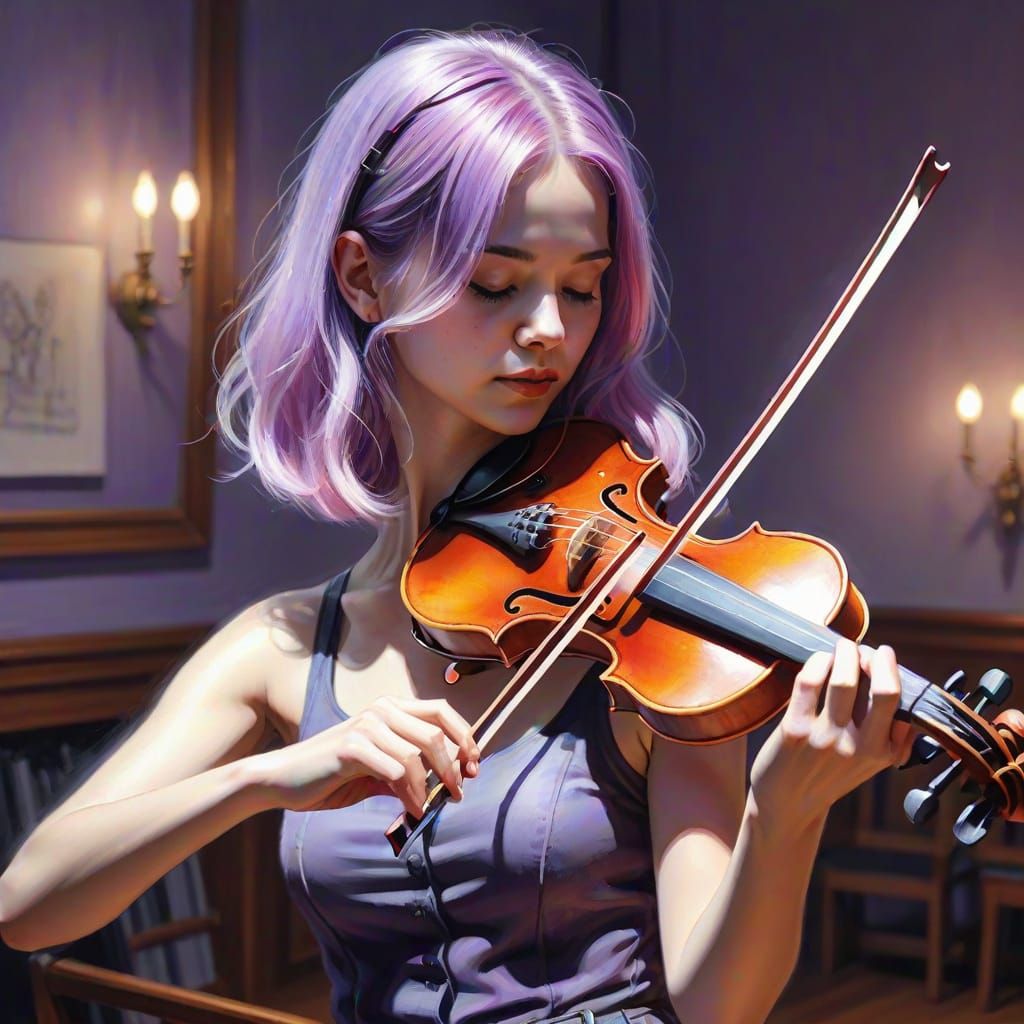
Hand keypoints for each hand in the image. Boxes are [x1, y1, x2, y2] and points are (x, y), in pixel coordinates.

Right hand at [250, 696, 480, 816]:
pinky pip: (396, 770)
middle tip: (458, 792)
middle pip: (435, 731)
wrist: (283, 781)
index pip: (441, 710)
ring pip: (418, 753)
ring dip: (431, 786)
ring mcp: (366, 726)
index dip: (464, 736)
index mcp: (390, 708)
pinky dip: (410, 794)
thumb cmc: (331, 776)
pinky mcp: (351, 747)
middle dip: (454, 765)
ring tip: (430, 807)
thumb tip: (447, 784)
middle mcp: (380, 710)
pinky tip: (410, 809)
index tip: (474, 765)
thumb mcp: (377, 771)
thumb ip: (408, 771)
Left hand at [748, 638, 915, 832]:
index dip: (891, 668)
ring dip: (845, 652)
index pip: (901, 701)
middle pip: (884, 690)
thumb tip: (904, 690)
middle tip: (864, 648)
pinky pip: (809, 683)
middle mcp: (859, 746)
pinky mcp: (795, 730)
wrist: (789, 806)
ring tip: (842, 646)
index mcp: (884, 752)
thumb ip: (892, 734)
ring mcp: (826, 738)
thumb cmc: (829, 775)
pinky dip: (817, 662)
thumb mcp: (871, 763)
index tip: (883, 655)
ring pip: (844, 680)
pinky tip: (819, 661)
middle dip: (876, 658)